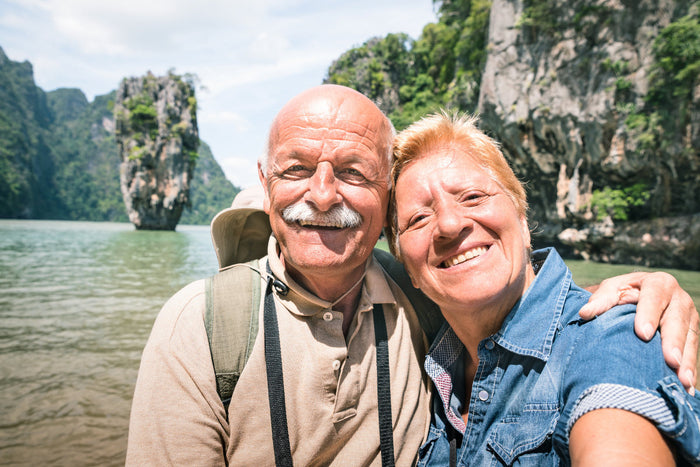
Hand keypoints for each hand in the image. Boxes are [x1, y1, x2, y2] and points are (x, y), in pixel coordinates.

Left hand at [579, 272, 697, 394]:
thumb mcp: (611, 291)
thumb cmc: (622, 293)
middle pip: (677, 320)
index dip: (649, 314)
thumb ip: (600, 301)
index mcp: (658, 283)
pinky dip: (690, 369)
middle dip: (674, 341)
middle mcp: (678, 298)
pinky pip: (692, 351)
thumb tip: (584, 313)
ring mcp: (689, 316)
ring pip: (689, 338)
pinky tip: (687, 387)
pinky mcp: (692, 332)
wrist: (640, 294)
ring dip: (686, 360)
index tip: (643, 334)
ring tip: (682, 380)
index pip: (654, 297)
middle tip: (670, 360)